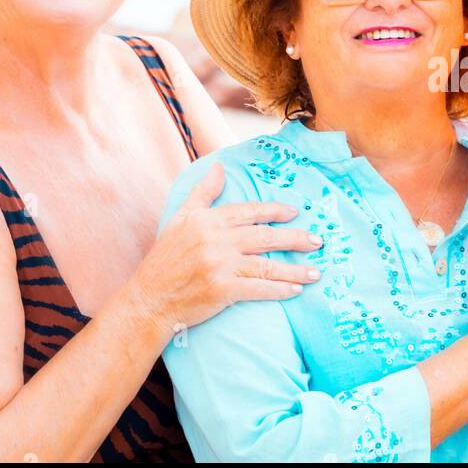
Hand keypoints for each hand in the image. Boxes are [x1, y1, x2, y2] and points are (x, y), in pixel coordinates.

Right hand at [130, 163, 323, 329]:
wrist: (149, 300)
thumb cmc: (164, 259)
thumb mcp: (179, 219)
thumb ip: (202, 193)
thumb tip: (219, 167)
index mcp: (208, 220)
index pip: (250, 211)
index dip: (275, 211)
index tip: (296, 213)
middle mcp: (216, 241)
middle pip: (265, 237)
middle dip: (295, 239)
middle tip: (317, 241)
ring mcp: (220, 266)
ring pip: (267, 265)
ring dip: (295, 269)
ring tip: (316, 271)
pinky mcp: (222, 290)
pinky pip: (258, 289)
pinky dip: (279, 290)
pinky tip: (296, 290)